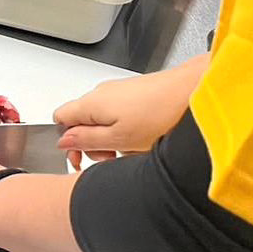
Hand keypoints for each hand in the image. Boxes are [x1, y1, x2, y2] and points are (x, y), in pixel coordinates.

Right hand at [54, 57, 207, 167]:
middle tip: (113, 158)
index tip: (81, 159)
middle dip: (94, 145)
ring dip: (113, 140)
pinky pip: (120, 116)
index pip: (60, 120)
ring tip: (135, 150)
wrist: (192, 92)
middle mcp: (100, 93)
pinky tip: (145, 140)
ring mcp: (118, 92)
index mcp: (90, 103)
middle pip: (82, 122)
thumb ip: (86, 140)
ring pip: (102, 121)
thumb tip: (64, 141)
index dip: (68, 142)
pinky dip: (128, 131)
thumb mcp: (119, 139)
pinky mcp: (135, 94)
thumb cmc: (160, 113)